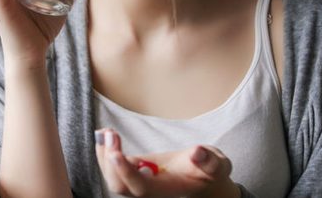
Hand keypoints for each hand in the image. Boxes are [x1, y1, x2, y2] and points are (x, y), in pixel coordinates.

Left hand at [95, 129, 240, 197]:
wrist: (204, 176)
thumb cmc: (210, 171)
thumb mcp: (217, 165)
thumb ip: (209, 161)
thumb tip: (198, 152)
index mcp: (167, 189)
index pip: (141, 187)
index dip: (126, 173)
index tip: (115, 154)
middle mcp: (149, 189)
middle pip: (121, 185)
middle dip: (110, 162)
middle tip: (108, 134)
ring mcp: (141, 179)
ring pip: (114, 177)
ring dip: (104, 154)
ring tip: (104, 131)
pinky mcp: (136, 169)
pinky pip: (115, 166)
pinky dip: (107, 150)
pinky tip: (106, 133)